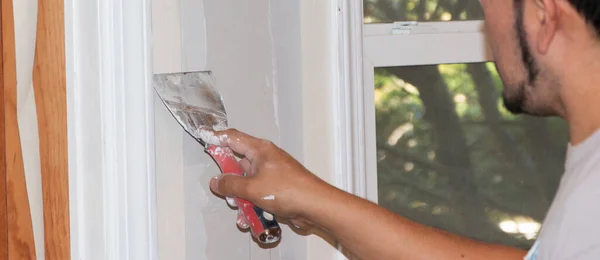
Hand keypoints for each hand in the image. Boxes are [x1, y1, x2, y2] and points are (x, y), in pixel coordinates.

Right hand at [208, 128, 328, 229]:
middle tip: (228, 191)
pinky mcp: (276, 189)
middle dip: (230, 181)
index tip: (204, 136)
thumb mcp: (251, 188)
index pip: (232, 138)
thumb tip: (218, 181)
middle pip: (237, 164)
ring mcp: (271, 174)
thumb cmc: (291, 190)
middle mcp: (265, 159)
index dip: (216, 137)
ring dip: (242, 199)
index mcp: (260, 149)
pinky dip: (252, 206)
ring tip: (245, 208)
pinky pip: (256, 195)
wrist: (314, 206)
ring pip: (246, 184)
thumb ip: (230, 184)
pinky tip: (253, 217)